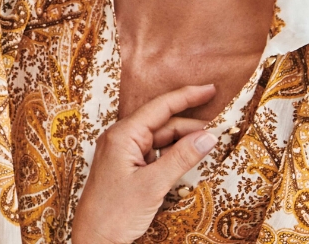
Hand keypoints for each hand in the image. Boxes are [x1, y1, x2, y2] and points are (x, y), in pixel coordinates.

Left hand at [71, 84, 217, 243]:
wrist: (95, 238)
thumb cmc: (117, 211)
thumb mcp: (154, 184)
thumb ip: (181, 158)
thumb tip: (208, 136)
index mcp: (123, 134)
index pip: (160, 107)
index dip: (186, 96)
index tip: (210, 88)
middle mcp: (122, 137)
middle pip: (162, 123)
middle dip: (191, 124)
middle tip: (222, 129)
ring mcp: (124, 152)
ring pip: (160, 139)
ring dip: (184, 140)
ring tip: (211, 144)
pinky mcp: (128, 167)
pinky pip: (155, 153)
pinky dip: (173, 154)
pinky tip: (189, 157)